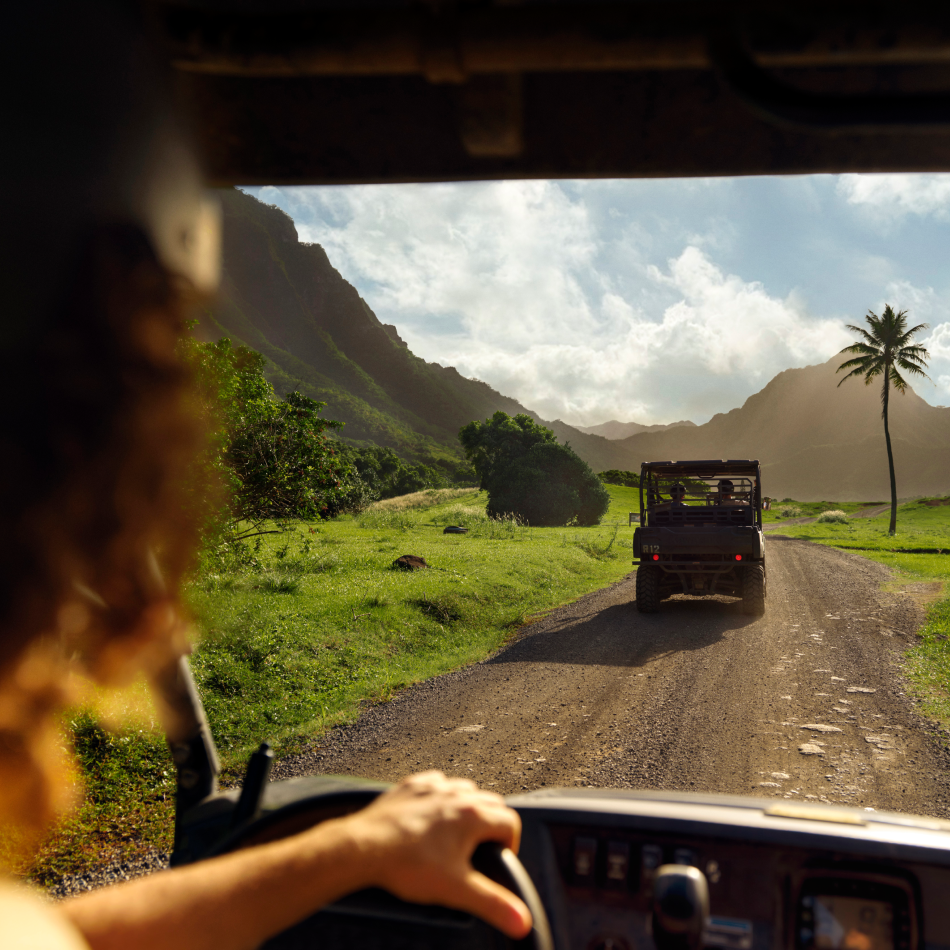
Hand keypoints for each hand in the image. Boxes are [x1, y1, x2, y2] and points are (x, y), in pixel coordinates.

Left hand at [337, 771, 531, 938]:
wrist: (364, 847)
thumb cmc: (407, 865)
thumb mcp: (456, 890)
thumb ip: (493, 904)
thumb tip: (522, 920)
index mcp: (472, 815)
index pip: (510, 822)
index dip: (510, 844)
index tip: (499, 859)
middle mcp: (455, 794)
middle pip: (491, 802)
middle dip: (492, 825)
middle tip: (480, 851)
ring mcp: (432, 787)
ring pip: (464, 789)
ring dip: (467, 807)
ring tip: (457, 833)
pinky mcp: (411, 785)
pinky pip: (436, 782)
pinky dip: (440, 795)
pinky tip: (431, 815)